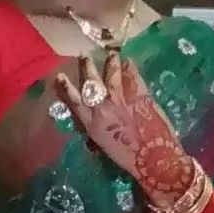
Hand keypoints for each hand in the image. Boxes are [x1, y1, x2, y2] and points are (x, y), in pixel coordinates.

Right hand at [55, 53, 192, 205]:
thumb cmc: (128, 158)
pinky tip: (130, 61)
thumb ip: (99, 128)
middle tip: (83, 54)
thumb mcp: (105, 146)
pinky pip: (133, 78)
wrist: (153, 159)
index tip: (60, 75)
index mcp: (93, 125)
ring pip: (112, 76)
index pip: (75, 102)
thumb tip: (98, 117)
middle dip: (87, 68)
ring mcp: (122, 100)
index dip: (67, 88)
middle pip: (92, 84)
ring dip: (110, 63)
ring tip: (111, 53)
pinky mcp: (140, 97)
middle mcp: (103, 109)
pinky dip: (131, 68)